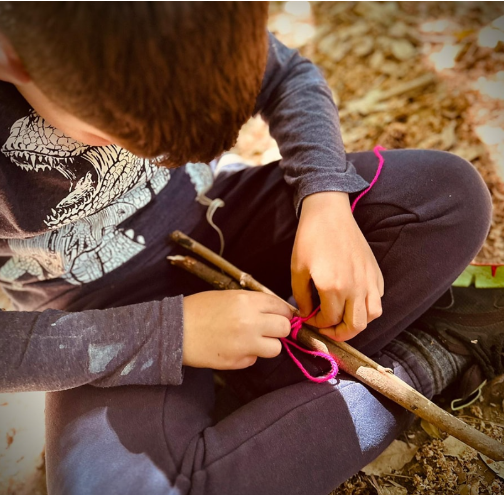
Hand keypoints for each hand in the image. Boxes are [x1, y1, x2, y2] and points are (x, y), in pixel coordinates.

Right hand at [182, 290, 292, 368]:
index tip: (280, 316)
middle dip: (279, 329)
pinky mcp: (237, 361)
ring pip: (276, 348)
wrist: (175, 331)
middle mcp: (251, 322)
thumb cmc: (198, 309)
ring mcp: (245, 344)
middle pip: (284, 328)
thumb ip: (251, 303)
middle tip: (269, 329)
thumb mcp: (227, 296)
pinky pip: (254, 360)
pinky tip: (234, 348)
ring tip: (252, 341)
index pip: (281, 307)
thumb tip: (273, 311)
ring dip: (267, 345)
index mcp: (247, 302)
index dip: (283, 312)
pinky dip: (248, 355)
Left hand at [291, 191, 383, 341]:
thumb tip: (308, 314)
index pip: (330, 320)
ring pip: (371, 316)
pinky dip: (368, 306)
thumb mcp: (297, 269)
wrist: (328, 214)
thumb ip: (301, 297)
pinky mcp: (375, 272)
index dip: (318, 324)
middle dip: (339, 334)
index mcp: (332, 287)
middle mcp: (355, 287)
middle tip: (328, 330)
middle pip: (355, 326)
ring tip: (343, 318)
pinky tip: (354, 301)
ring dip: (357, 323)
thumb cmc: (310, 239)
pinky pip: (378, 298)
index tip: (311, 319)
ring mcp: (368, 280)